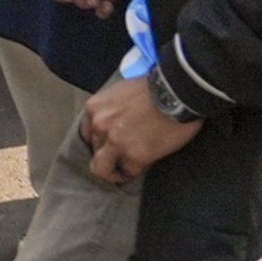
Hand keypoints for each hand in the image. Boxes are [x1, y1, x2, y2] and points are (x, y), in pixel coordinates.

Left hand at [75, 74, 200, 186]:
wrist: (175, 93)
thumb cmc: (153, 88)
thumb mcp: (120, 92)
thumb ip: (111, 109)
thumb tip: (115, 122)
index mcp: (94, 108)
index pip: (86, 133)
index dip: (98, 142)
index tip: (107, 146)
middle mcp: (99, 125)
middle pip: (94, 150)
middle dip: (106, 155)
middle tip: (119, 158)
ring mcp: (115, 142)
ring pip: (102, 169)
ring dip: (114, 171)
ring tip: (125, 171)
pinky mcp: (135, 156)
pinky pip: (129, 172)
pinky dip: (135, 171)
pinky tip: (143, 164)